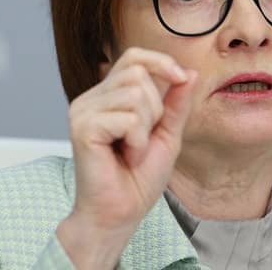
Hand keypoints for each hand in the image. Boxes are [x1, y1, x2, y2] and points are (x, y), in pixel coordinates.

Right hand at [56, 47, 197, 268]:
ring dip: (146, 127)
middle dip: (155, 107)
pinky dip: (137, 141)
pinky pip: (128, 118)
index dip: (160, 62)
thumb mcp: (167, 133)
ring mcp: (83, 111)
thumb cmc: (138, 178)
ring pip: (135, 95)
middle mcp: (90, 99)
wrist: (120, 214)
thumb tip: (190, 72)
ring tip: (133, 150)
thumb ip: (176, 103)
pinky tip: (126, 156)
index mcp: (108, 96)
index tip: (180, 79)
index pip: (133, 57)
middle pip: (137, 73)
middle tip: (143, 139)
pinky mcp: (82, 127)